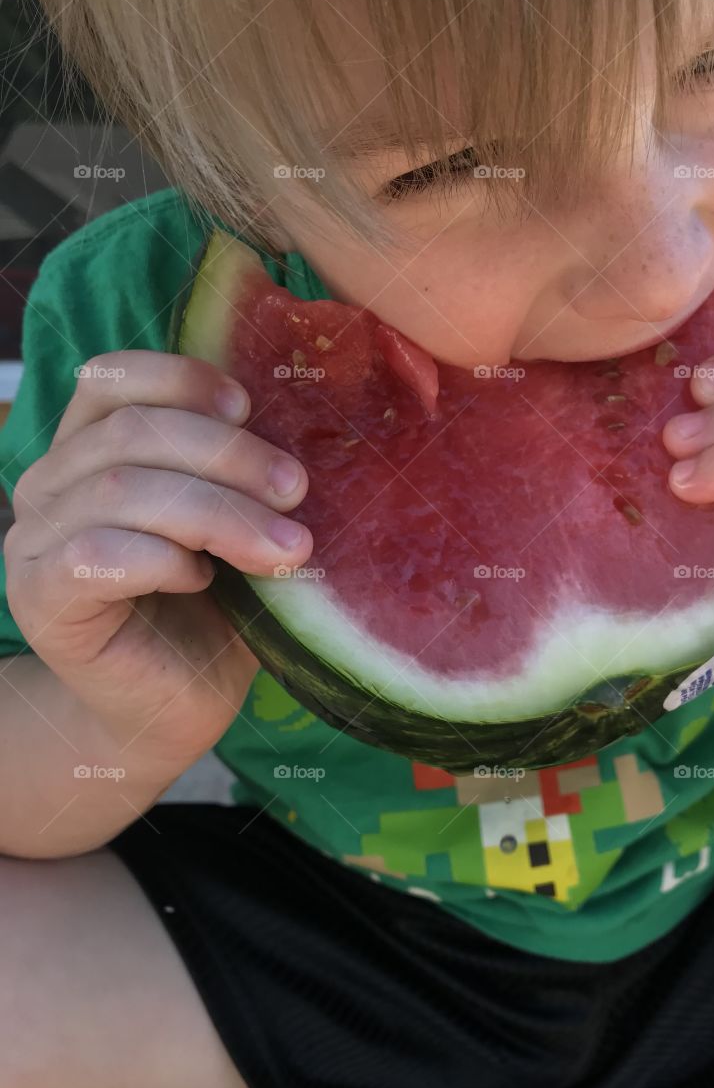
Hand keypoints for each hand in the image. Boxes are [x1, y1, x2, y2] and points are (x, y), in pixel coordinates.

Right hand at [4, 351, 312, 767]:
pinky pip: (96, 557)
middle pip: (132, 434)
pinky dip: (163, 560)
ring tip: (287, 547)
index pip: (112, 379)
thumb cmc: (212, 608)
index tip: (250, 407)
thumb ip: (239, 474)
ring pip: (121, 493)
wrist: (172, 707)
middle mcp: (50, 484)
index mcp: (90, 448)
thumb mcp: (232, 525)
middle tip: (296, 489)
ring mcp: (34, 542)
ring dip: (219, 514)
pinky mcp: (39, 601)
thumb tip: (305, 424)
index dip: (180, 379)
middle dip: (229, 456)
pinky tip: (205, 581)